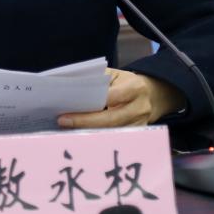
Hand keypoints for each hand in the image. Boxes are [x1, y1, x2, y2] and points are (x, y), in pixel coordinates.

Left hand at [57, 69, 184, 128]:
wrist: (151, 96)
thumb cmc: (126, 83)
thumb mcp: (115, 75)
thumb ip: (97, 79)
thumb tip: (71, 87)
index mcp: (135, 88)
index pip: (113, 96)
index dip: (93, 103)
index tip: (71, 106)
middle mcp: (139, 108)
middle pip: (110, 119)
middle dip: (85, 121)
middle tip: (63, 121)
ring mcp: (140, 124)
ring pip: (111, 132)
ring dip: (88, 132)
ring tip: (67, 130)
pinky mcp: (136, 136)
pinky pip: (114, 138)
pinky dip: (96, 138)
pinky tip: (80, 136)